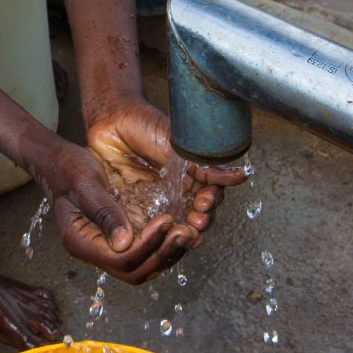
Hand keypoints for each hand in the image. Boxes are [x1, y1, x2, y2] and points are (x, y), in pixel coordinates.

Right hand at [18, 129, 196, 283]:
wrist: (58, 161)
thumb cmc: (68, 168)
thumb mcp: (85, 183)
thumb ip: (104, 212)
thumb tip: (124, 243)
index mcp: (80, 241)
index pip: (120, 260)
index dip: (147, 245)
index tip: (166, 220)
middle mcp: (93, 251)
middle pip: (134, 271)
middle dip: (162, 255)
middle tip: (185, 231)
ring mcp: (105, 248)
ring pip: (142, 267)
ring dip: (167, 253)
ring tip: (188, 231)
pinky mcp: (118, 239)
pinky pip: (144, 253)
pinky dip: (163, 246)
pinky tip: (179, 228)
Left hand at [87, 100, 247, 237]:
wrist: (113, 121)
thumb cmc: (147, 126)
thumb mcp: (180, 146)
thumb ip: (206, 164)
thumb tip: (239, 176)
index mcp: (192, 176)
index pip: (209, 198)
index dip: (209, 203)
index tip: (205, 203)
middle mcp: (177, 192)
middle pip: (194, 216)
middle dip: (199, 220)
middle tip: (196, 219)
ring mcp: (156, 201)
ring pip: (174, 224)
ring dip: (181, 229)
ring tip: (182, 228)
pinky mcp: (135, 208)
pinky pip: (147, 225)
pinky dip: (155, 232)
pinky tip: (159, 231)